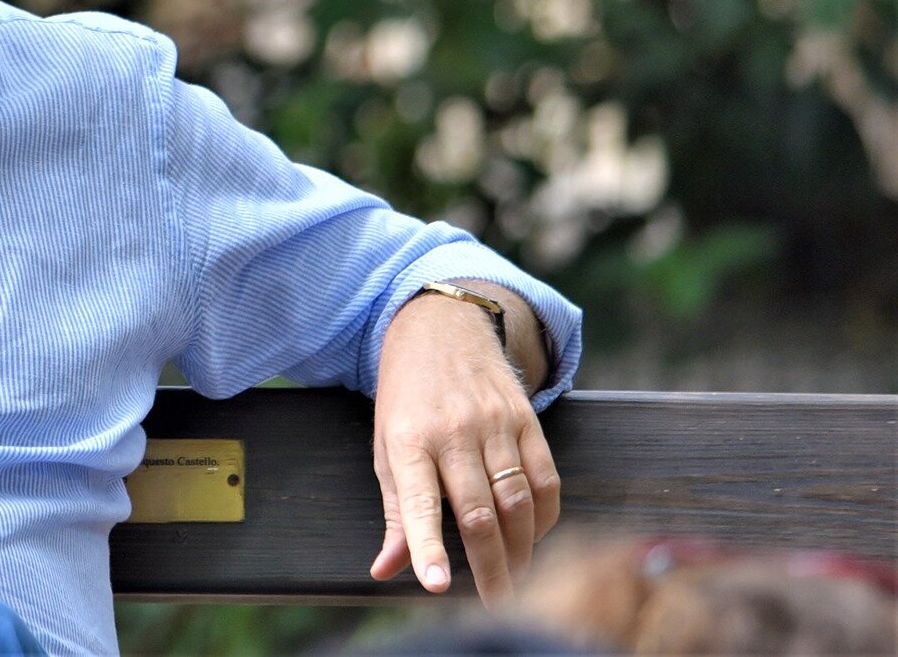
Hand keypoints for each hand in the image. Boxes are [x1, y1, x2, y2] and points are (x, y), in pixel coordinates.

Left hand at [369, 291, 561, 606]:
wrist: (440, 328)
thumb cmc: (407, 398)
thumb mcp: (386, 447)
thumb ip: (396, 512)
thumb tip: (386, 570)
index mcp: (408, 439)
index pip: (420, 503)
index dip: (428, 546)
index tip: (438, 585)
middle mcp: (453, 432)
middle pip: (479, 512)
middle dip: (490, 567)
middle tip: (498, 603)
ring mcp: (494, 424)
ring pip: (517, 501)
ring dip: (522, 548)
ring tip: (517, 577)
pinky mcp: (527, 419)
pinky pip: (546, 479)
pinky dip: (545, 516)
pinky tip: (536, 536)